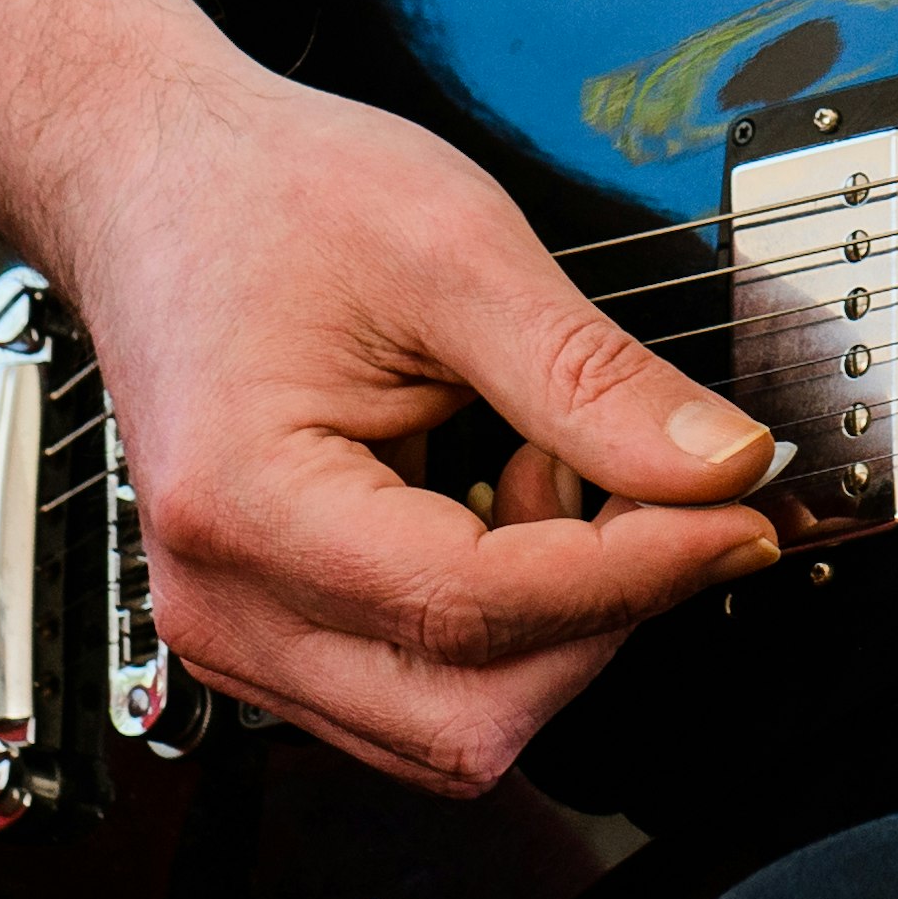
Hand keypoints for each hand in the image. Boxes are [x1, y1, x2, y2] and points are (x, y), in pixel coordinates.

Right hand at [25, 58, 799, 793]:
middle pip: (467, 715)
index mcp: (247, 510)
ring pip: (451, 719)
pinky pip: (419, 686)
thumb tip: (725, 467)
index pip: (477, 612)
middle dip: (594, 614)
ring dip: (547, 619)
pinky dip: (499, 619)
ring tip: (546, 464)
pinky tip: (503, 497)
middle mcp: (225, 607)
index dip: (636, 574)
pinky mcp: (274, 631)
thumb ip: (592, 376)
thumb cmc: (269, 196)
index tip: (741, 516)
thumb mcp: (455, 250)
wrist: (157, 179)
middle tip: (641, 480)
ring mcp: (239, 635)